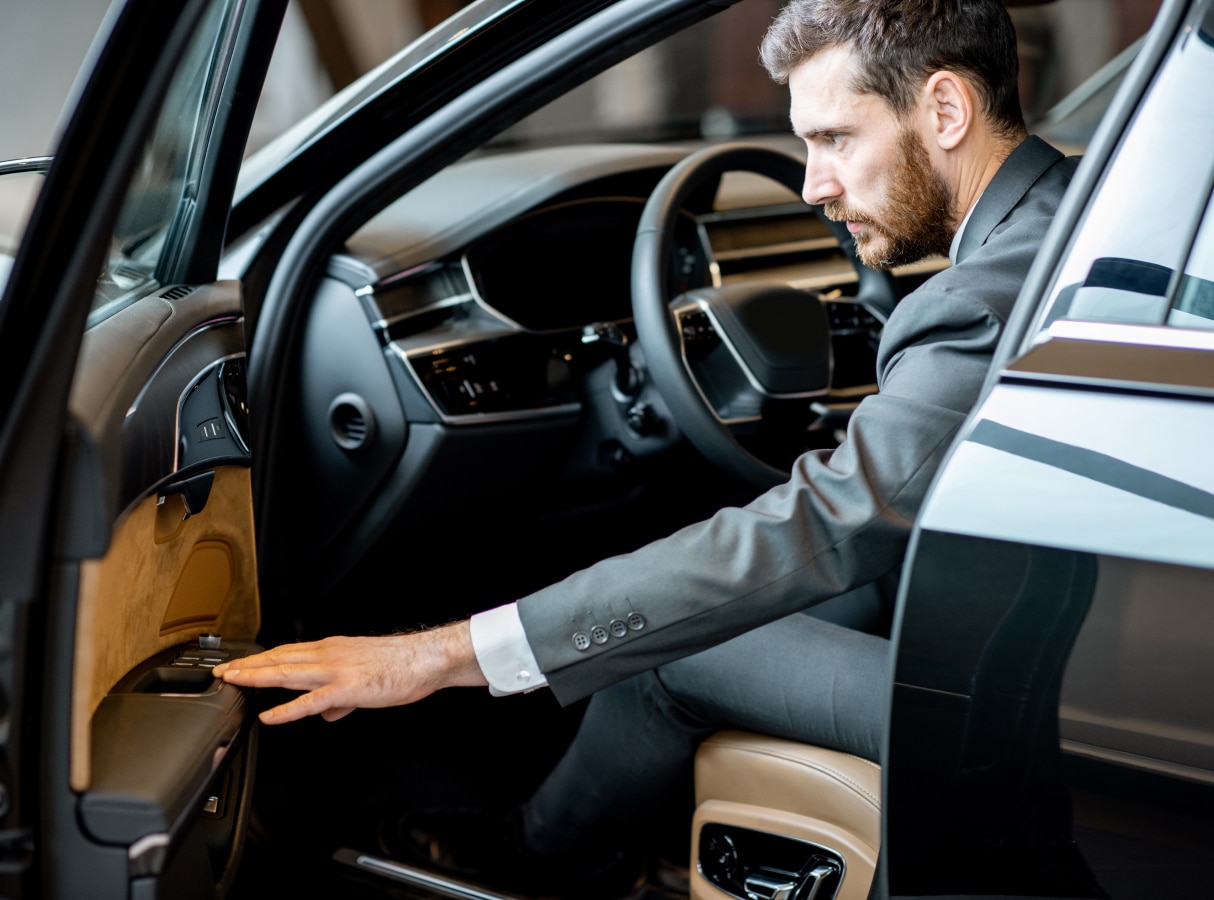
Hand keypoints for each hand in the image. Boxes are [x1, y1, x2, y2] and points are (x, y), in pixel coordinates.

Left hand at [212, 622, 486, 723]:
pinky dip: (285, 710)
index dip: (261, 658)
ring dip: (256, 677)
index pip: (288, 652)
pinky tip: (267, 716)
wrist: (424, 659)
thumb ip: (341, 697)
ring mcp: (335, 670)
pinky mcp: (345, 689)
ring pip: (286, 673)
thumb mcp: (365, 679)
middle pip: (279, 658)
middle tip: (221, 671)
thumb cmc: (401, 666)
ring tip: (232, 682)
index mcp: (332, 649)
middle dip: (247, 665)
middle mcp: (328, 654)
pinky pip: (308, 702)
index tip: (239, 664)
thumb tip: (328, 713)